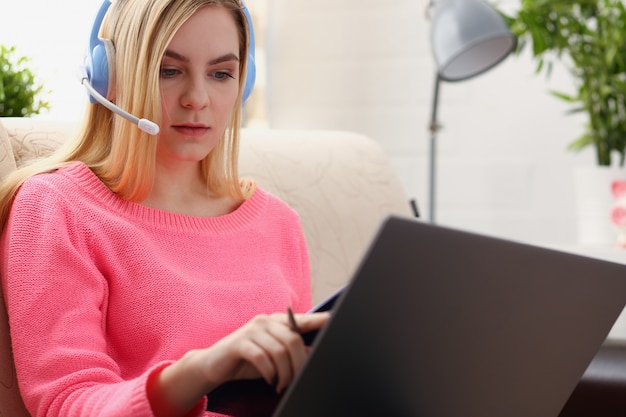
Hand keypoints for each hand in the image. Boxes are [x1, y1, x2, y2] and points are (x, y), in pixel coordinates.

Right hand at [203, 311, 330, 392]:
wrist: (214, 365)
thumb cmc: (248, 360)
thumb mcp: (273, 356)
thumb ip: (291, 351)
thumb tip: (313, 351)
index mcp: (276, 321)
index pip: (300, 319)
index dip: (317, 319)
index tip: (332, 319)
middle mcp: (266, 321)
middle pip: (293, 340)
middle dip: (298, 364)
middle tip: (296, 380)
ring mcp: (252, 330)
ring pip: (279, 351)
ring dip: (284, 373)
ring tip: (281, 384)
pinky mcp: (239, 342)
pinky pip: (262, 358)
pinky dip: (269, 372)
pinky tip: (270, 380)